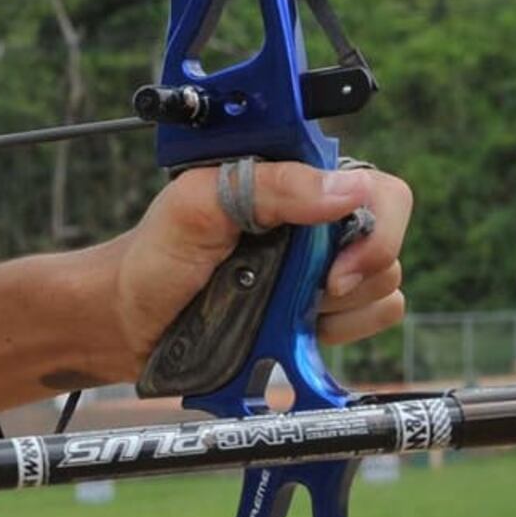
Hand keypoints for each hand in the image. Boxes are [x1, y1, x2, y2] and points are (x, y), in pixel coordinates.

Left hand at [106, 161, 412, 378]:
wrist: (129, 321)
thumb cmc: (155, 255)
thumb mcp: (197, 204)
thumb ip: (271, 186)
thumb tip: (347, 190)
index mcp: (298, 185)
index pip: (380, 192)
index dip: (376, 230)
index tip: (334, 266)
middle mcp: (320, 225)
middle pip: (386, 247)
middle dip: (348, 277)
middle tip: (302, 292)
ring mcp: (321, 273)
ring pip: (381, 289)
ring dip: (335, 308)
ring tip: (278, 307)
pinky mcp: (319, 316)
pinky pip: (367, 322)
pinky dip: (336, 332)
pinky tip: (289, 329)